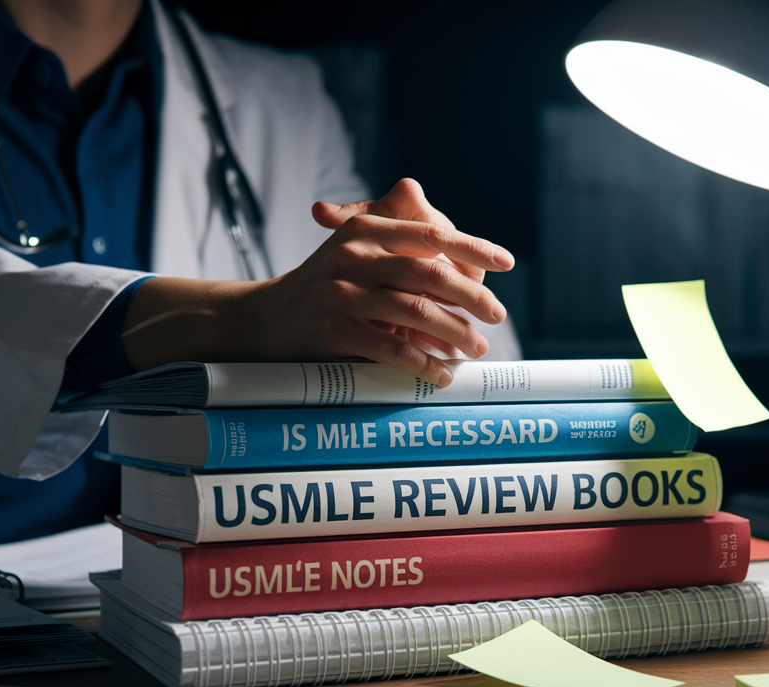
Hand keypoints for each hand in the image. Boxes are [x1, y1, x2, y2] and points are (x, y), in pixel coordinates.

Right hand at [120, 179, 513, 386]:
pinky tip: (441, 375)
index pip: (430, 234)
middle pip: (430, 274)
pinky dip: (424, 365)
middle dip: (472, 297)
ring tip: (476, 349)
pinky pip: (393, 350)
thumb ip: (401, 245)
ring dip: (455, 334)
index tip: (506, 263)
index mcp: (364, 228)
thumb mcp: (354, 252)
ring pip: (416, 313)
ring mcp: (340, 294)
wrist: (261, 321)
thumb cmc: (322, 287)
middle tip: (497, 317)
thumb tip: (457, 254)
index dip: (473, 247)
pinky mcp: (333, 331)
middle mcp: (351, 254)